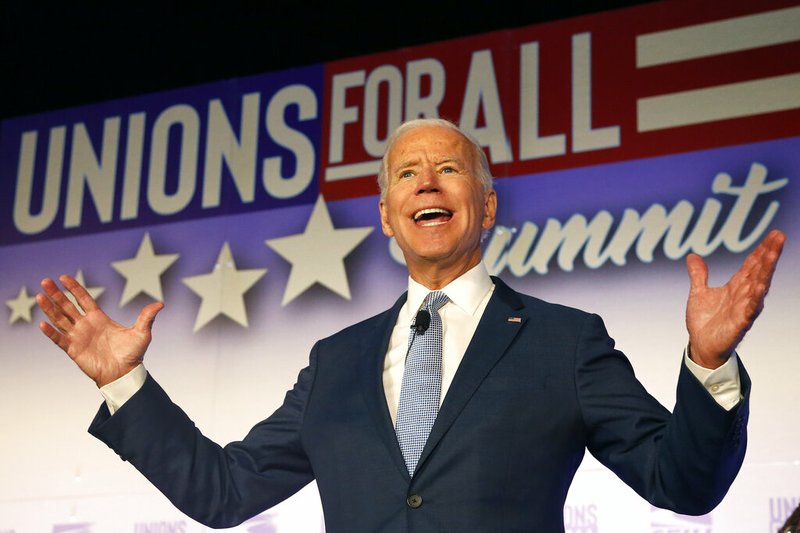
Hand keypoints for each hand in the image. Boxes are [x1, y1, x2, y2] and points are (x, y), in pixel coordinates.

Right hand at [36, 274, 163, 387]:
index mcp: (99, 318)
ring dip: (49, 309)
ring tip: (39, 296)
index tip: (63, 277)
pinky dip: (51, 333)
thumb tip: (160, 304)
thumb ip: (147, 317)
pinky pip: (59, 340)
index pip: (83, 299)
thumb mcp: (142, 333)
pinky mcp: (73, 350)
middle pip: (67, 306)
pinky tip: (42, 323)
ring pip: (60, 319)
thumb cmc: (133, 354)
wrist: (125, 374)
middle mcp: (86, 325)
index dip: (73, 288)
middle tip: (45, 281)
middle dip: (56, 294)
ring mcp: (78, 337)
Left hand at [685, 229, 785, 368]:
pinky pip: (750, 309)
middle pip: (759, 271)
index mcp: (736, 287)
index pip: (752, 264)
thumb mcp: (699, 293)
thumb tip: (693, 256)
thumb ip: (699, 275)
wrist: (701, 346)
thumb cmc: (704, 322)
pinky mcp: (740, 322)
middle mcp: (744, 295)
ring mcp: (744, 308)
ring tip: (773, 253)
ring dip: (766, 270)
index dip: (762, 250)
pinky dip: (755, 298)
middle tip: (779, 236)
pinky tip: (761, 287)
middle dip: (769, 254)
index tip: (773, 234)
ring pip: (759, 286)